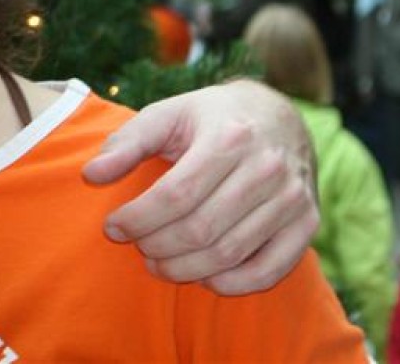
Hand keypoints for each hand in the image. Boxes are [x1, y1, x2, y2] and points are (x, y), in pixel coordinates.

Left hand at [82, 79, 317, 294]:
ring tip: (158, 262)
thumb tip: (91, 175)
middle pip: (201, 228)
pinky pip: (269, 271)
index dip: (139, 218)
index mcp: (229, 138)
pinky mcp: (308, 224)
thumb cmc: (211, 118)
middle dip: (158, 245)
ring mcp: (292, 199)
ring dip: (186, 268)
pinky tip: (202, 277)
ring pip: (230, 253)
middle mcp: (267, 169)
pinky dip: (231, 284)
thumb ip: (127, 142)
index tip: (112, 226)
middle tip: (136, 247)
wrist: (279, 116)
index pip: (176, 194)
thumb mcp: (167, 114)